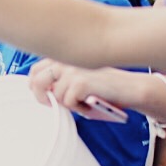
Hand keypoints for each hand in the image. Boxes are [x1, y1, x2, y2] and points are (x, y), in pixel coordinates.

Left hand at [29, 61, 158, 123]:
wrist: (130, 87)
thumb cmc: (105, 86)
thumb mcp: (78, 77)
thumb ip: (60, 80)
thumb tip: (43, 93)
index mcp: (64, 57)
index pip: (36, 70)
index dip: (35, 87)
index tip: (44, 97)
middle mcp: (66, 60)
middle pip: (38, 82)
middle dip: (43, 98)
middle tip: (54, 105)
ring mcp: (72, 70)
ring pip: (56, 96)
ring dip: (69, 105)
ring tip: (84, 102)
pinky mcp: (80, 82)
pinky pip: (69, 103)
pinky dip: (80, 109)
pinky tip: (91, 104)